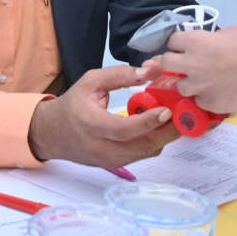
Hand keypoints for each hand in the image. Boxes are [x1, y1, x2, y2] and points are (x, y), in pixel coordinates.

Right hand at [28, 65, 179, 168]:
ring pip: (145, 153)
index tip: (167, 110)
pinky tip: (159, 127)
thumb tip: (150, 70)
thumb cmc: (73, 105)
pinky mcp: (114, 165)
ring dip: (164, 138)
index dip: (148, 121)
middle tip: (183, 115)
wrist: (53, 134)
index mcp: (91, 125)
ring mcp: (108, 160)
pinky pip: (141, 155)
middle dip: (167, 132)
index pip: (124, 129)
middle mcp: (100, 148)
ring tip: (175, 119)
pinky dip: (154, 142)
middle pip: (142, 146)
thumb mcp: (91, 81)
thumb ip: (120, 75)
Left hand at [151, 22, 236, 113]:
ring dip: (190, 83)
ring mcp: (201, 87)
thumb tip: (209, 44)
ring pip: (181, 87)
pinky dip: (207, 98)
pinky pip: (200, 102)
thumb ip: (214, 38)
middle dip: (175, 64)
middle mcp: (193, 64)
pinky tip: (221, 93)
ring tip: (207, 82)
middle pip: (165, 64)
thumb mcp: (233, 30)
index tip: (184, 48)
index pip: (171, 42)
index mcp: (197, 42)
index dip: (178, 45)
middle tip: (188, 65)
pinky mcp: (212, 104)